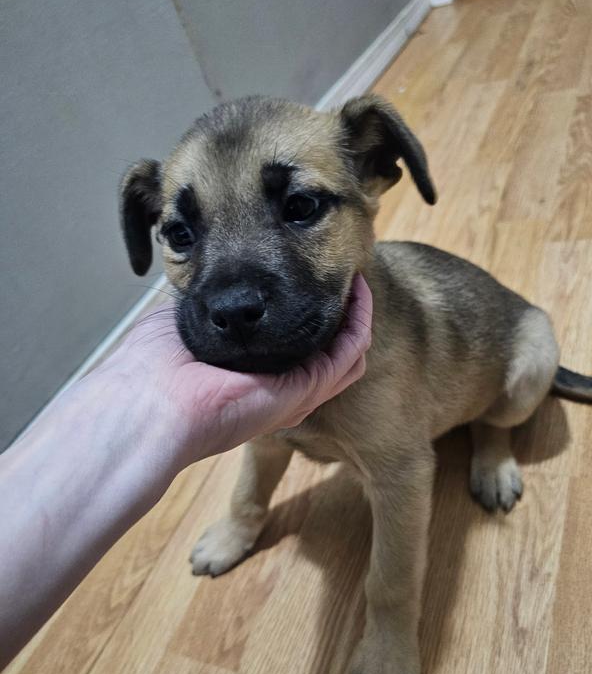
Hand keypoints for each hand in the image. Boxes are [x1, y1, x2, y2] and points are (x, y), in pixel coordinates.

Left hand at [103, 274, 372, 466]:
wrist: (151, 401)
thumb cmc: (152, 364)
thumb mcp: (183, 318)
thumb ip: (212, 301)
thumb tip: (218, 275)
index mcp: (249, 372)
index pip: (291, 342)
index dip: (306, 308)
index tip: (309, 272)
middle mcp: (276, 384)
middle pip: (326, 349)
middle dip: (338, 310)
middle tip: (342, 276)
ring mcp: (296, 390)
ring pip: (346, 351)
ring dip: (356, 314)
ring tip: (357, 280)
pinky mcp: (308, 389)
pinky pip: (349, 351)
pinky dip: (359, 319)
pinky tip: (357, 289)